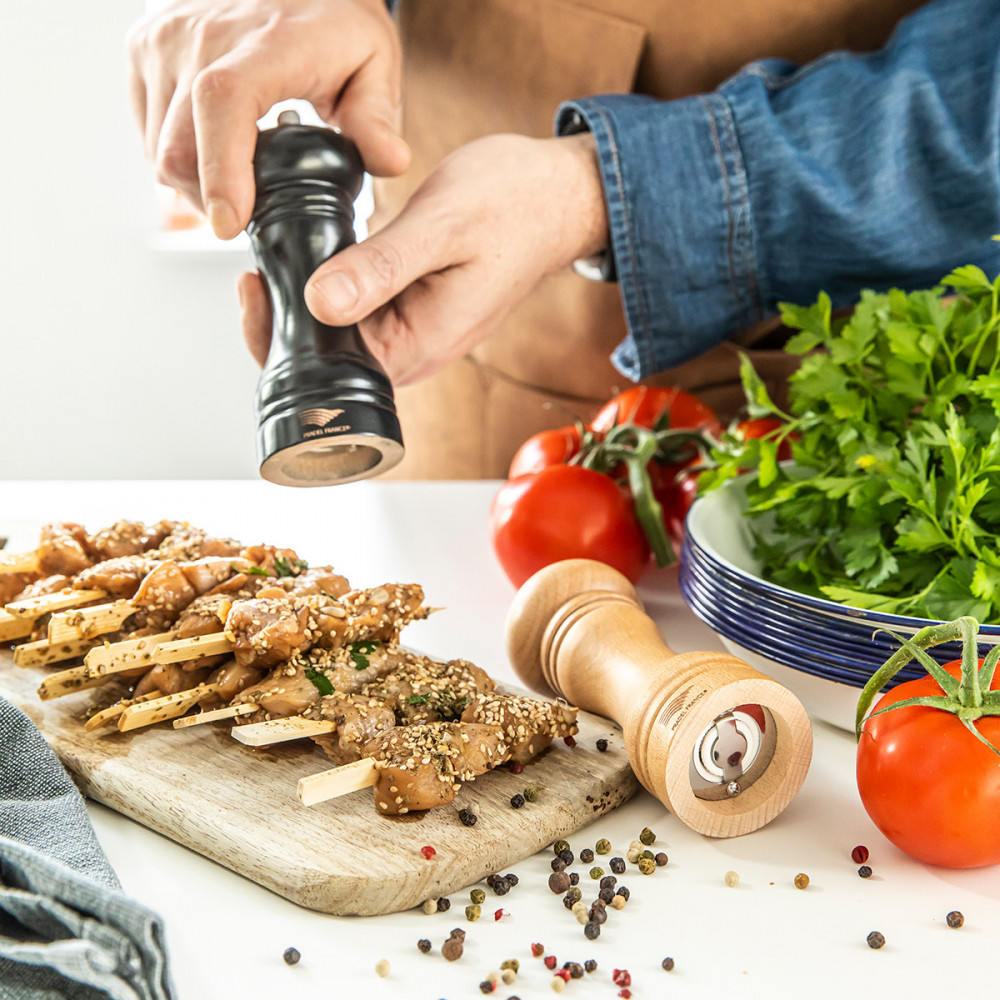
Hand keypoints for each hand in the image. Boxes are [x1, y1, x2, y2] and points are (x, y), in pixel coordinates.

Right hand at [127, 0, 409, 238]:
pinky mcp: (144, 49)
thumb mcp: (374, 65)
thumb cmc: (333, 19)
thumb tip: (390, 162)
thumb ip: (377, 119)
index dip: (221, 170)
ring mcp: (166, 40)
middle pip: (180, 147)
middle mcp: (203, 35)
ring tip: (238, 179)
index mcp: (266, 43)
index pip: (223, 102)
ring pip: (158, 149)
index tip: (230, 222)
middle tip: (252, 214)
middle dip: (212, 201)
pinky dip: (178, 157)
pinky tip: (214, 151)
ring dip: (194, 184)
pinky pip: (147, 131)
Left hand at [240, 132, 609, 384]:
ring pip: (338, 333)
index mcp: (420, 345)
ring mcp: (412, 332)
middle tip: (259, 265)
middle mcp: (413, 350)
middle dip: (283, 319)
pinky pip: (359, 311)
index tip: (255, 284)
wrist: (556, 195)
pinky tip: (321, 252)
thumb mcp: (441, 228)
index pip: (327, 369)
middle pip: (326, 359)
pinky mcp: (411, 310)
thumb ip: (380, 267)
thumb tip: (319, 303)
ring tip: (282, 254)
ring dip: (305, 300)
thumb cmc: (515, 206)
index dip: (278, 336)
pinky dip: (332, 285)